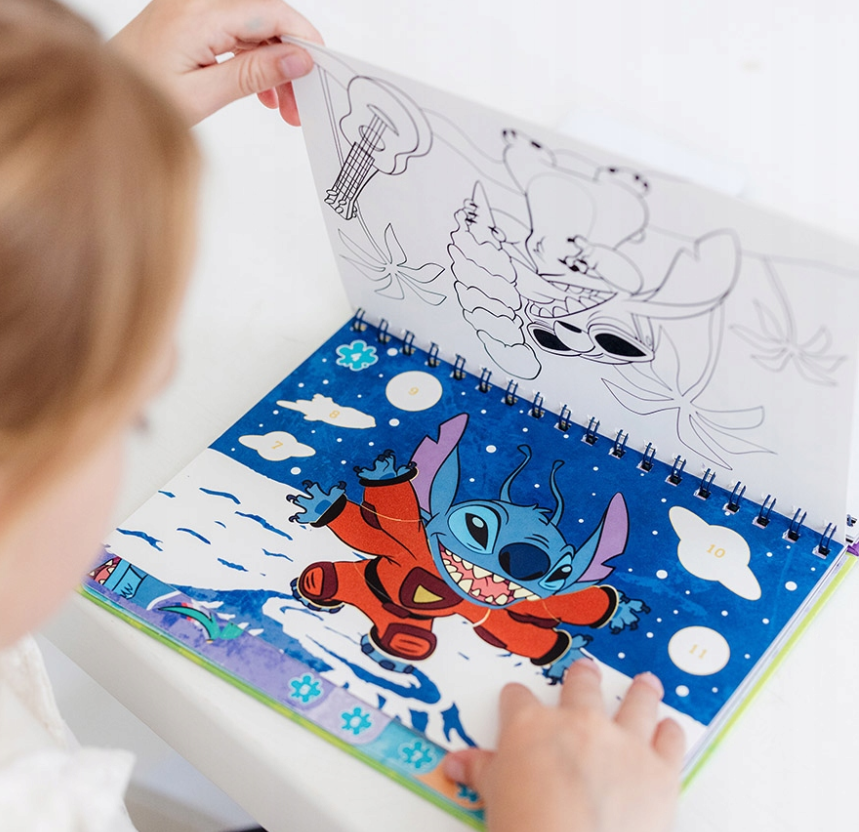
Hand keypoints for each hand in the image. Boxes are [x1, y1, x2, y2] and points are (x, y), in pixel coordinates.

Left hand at [111, 0, 322, 124]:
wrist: (101, 97)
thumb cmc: (141, 99)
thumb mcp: (203, 95)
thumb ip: (253, 74)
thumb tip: (297, 58)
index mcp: (198, 15)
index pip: (269, 13)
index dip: (302, 39)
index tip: (320, 70)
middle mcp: (195, 2)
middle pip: (265, 20)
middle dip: (290, 59)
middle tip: (301, 104)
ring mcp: (191, 8)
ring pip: (253, 29)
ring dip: (274, 65)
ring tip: (283, 107)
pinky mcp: (189, 20)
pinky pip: (235, 34)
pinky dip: (254, 61)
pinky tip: (262, 93)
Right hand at [444, 659, 684, 831]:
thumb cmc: (525, 827)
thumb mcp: (494, 799)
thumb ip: (481, 773)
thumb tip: (455, 764)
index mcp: (530, 727)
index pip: (518, 699)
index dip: (516, 700)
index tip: (516, 700)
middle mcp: (578, 723)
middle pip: (581, 688)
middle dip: (582, 678)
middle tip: (586, 670)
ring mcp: (622, 743)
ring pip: (635, 704)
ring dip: (640, 692)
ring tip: (645, 682)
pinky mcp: (659, 771)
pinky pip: (668, 742)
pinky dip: (670, 734)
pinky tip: (670, 727)